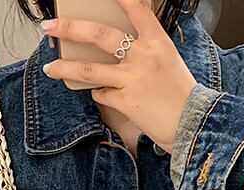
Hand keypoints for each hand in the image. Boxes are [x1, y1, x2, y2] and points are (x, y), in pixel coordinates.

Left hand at [39, 0, 197, 152]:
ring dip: (66, 68)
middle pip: (99, 34)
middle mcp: (143, 56)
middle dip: (70, 28)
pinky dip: (100, 94)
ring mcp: (133, 79)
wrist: (193, 125)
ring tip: (50, 68)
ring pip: (89, 70)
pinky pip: (102, 94)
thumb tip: (116, 48)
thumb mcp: (167, 62)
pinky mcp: (125, 102)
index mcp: (157, 42)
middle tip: (50, 27)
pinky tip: (104, 95)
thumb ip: (144, 50)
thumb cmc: (180, 95)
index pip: (137, 9)